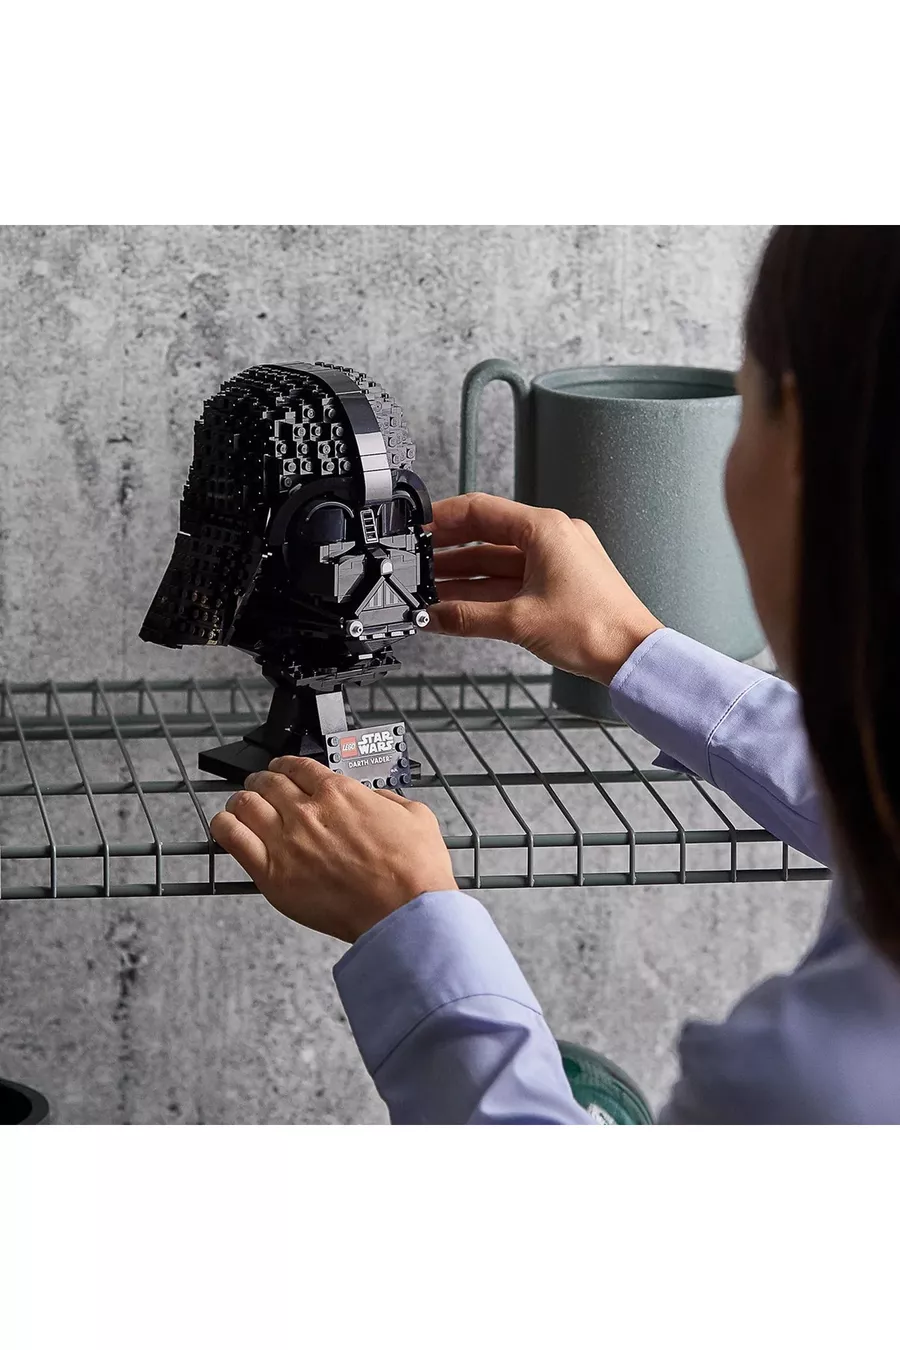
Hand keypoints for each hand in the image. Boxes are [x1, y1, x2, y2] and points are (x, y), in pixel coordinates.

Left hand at [209, 757, 456, 942]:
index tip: (283, 770)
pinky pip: (232, 838)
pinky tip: (227, 826)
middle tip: (261, 786)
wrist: (405, 915)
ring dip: (242, 800)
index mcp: (341, 793)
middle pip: (268, 782)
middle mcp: (308, 812)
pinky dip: (225, 826)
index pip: (299, 766)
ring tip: (242, 804)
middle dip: (262, 780)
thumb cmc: (414, 873)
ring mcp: (287, 842)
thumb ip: (387, 799)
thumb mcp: (416, 815)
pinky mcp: (272, 875)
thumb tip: (373, 799)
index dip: (286, 765)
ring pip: (245, 804)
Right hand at [428, 493, 662, 683]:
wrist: (633, 655)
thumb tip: (433, 617)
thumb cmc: (597, 628)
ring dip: (463, 576)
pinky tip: (457, 604)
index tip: (417, 531)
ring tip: (429, 588)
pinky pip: (511, 580)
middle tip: (416, 563)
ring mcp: (555, 561)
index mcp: (545, 529)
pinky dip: (484, 591)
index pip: (480, 511)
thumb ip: (467, 618)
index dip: (442, 519)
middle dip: (447, 552)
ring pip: (496, 562)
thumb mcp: (519, 621)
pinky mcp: (558, 584)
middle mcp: (551, 538)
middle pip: (486, 536)